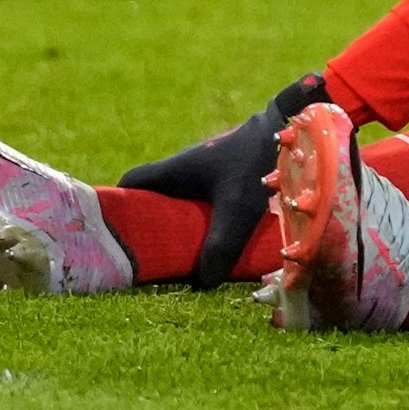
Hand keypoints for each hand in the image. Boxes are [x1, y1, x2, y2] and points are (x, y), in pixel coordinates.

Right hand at [117, 73, 332, 287]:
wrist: (292, 126)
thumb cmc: (257, 160)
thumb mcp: (238, 206)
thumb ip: (220, 244)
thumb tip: (202, 283)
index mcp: (174, 169)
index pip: (132, 183)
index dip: (120, 204)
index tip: (116, 232)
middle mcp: (184, 167)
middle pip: (155, 197)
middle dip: (152, 224)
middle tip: (156, 257)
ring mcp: (206, 170)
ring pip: (181, 199)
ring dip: (180, 224)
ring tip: (186, 256)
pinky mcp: (227, 175)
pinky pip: (204, 200)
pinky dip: (204, 219)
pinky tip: (217, 241)